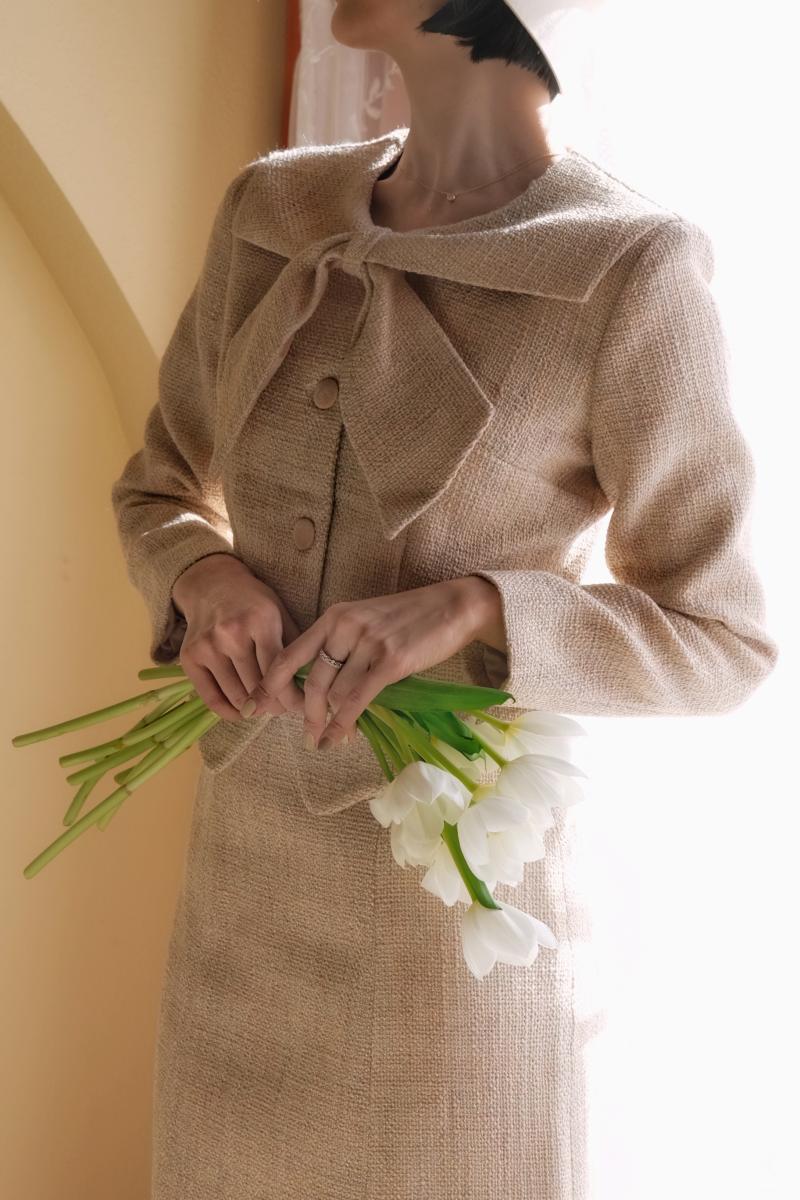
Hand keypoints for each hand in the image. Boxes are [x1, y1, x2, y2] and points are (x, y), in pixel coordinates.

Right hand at [171, 553, 305, 721]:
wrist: (212, 584)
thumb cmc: (253, 601)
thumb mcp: (280, 613)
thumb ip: (295, 646)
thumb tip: (309, 684)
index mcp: (260, 620)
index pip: (278, 671)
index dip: (292, 696)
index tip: (301, 706)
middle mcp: (231, 634)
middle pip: (257, 688)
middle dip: (276, 706)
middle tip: (284, 709)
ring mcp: (207, 646)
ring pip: (236, 697)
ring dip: (254, 710)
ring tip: (265, 708)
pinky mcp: (189, 657)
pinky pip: (211, 699)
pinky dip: (229, 713)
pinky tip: (242, 712)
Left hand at [240, 576, 496, 750]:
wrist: (452, 606)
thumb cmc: (409, 617)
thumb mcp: (365, 621)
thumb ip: (339, 645)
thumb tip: (318, 688)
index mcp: (334, 616)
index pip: (290, 653)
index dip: (269, 684)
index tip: (254, 707)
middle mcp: (345, 626)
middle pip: (311, 680)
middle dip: (303, 713)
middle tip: (303, 734)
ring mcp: (368, 643)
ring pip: (336, 693)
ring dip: (330, 721)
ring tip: (328, 737)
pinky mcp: (391, 661)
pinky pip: (357, 699)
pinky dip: (343, 724)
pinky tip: (336, 739)